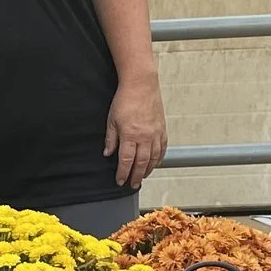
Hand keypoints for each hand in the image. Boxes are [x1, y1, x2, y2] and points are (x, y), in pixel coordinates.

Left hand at [103, 74, 168, 188]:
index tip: (120, 181)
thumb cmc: (125, 100)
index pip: (126, 160)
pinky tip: (155, 163)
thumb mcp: (111, 120)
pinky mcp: (162, 128)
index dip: (123, 173)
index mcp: (130, 135)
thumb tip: (107, 153)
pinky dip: (159, 158)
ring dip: (148, 169)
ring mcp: (155, 133)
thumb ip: (110, 139)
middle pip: (141, 162)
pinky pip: (162, 148)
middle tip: (133, 185)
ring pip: (154, 157)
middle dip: (136, 176)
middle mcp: (145, 136)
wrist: (141, 85)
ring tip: (143, 177)